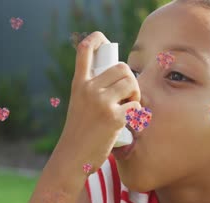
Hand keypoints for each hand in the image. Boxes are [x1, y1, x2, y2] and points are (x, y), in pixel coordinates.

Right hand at [58, 31, 140, 170]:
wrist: (72, 157)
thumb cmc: (79, 132)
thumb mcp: (78, 105)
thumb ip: (92, 90)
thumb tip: (119, 78)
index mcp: (79, 84)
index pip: (84, 50)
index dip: (96, 38)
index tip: (104, 41)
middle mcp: (88, 89)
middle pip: (122, 67)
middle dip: (131, 79)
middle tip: (128, 94)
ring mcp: (101, 102)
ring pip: (131, 82)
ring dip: (136, 94)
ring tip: (130, 105)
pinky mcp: (114, 118)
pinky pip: (136, 105)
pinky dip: (137, 113)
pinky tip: (129, 121)